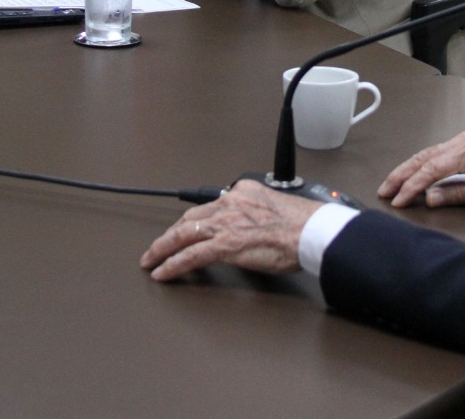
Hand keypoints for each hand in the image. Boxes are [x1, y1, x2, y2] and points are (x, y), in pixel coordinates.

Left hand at [140, 179, 319, 281]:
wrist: (312, 231)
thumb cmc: (303, 224)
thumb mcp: (275, 206)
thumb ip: (258, 213)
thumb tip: (253, 228)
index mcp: (244, 192)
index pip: (210, 206)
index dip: (192, 221)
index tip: (185, 228)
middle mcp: (231, 203)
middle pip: (190, 218)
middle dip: (170, 233)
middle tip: (158, 245)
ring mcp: (226, 224)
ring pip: (183, 235)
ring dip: (162, 249)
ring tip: (151, 260)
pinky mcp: (225, 244)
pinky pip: (190, 256)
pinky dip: (172, 264)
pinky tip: (163, 272)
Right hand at [378, 130, 464, 208]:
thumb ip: (457, 194)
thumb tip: (430, 198)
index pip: (430, 169)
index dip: (411, 186)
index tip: (399, 200)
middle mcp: (462, 141)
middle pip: (423, 158)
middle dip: (401, 175)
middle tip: (385, 191)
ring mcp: (463, 141)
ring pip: (427, 154)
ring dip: (408, 169)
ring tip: (392, 184)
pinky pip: (436, 153)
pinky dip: (420, 164)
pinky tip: (413, 174)